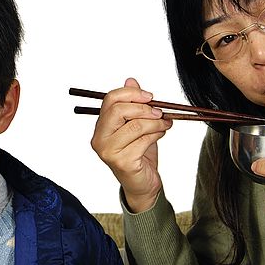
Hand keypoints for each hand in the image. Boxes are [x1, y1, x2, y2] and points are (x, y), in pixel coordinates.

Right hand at [89, 77, 172, 212]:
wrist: (142, 184)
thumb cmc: (139, 153)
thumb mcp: (137, 124)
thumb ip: (133, 104)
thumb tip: (131, 80)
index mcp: (101, 127)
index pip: (110, 100)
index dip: (131, 93)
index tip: (150, 96)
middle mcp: (99, 139)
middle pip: (119, 110)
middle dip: (144, 108)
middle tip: (160, 112)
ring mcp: (109, 151)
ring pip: (135, 125)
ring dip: (156, 123)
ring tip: (165, 125)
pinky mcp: (122, 162)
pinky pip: (144, 140)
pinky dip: (157, 135)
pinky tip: (160, 136)